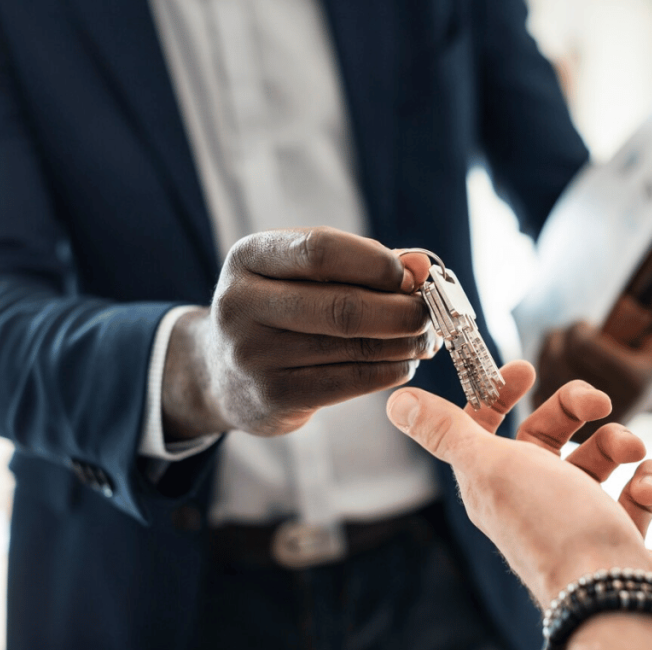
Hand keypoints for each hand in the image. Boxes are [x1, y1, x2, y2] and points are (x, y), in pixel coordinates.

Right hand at [163, 227, 437, 439]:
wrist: (222, 373)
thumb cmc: (283, 309)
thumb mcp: (305, 273)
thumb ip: (363, 263)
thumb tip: (420, 266)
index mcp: (249, 257)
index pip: (321, 250)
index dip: (377, 263)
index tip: (412, 276)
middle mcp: (241, 304)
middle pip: (342, 306)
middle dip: (400, 311)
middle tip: (429, 314)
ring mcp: (253, 355)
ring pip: (352, 347)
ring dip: (403, 344)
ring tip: (424, 339)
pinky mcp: (272, 397)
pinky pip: (348, 382)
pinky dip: (388, 371)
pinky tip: (404, 363)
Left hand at [386, 360, 651, 605]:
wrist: (614, 595)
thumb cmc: (551, 525)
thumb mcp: (489, 466)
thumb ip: (446, 431)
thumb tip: (396, 401)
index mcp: (493, 482)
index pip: (486, 427)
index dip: (500, 394)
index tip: (526, 370)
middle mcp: (532, 499)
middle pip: (547, 435)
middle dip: (574, 408)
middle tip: (599, 402)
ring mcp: (578, 518)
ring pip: (597, 459)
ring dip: (618, 442)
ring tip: (631, 451)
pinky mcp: (618, 534)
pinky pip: (636, 491)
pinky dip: (647, 480)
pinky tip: (646, 486)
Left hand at [534, 275, 651, 440]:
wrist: (644, 399)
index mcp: (635, 381)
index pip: (583, 344)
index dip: (578, 328)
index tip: (584, 324)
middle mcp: (611, 407)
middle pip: (560, 358)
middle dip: (560, 338)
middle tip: (569, 333)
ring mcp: (587, 423)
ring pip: (545, 375)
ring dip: (547, 353)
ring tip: (561, 345)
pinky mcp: (568, 432)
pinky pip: (538, 393)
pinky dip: (541, 375)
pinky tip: (552, 366)